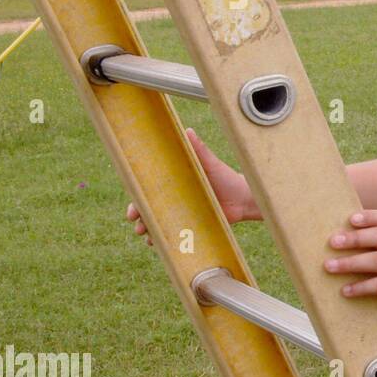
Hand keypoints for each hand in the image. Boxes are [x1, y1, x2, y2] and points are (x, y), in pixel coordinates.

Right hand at [126, 127, 253, 244]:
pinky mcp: (192, 226)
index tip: (132, 210)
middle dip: (140, 219)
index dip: (137, 200)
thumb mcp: (210, 163)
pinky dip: (166, 241)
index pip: (148, 192)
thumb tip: (188, 131)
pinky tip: (161, 246)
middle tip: (138, 225)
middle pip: (149, 210)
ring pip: (159, 224)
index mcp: (173, 183)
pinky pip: (175, 235)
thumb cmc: (226, 177)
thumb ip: (199, 149)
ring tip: (149, 238)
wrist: (244, 198)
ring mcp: (182, 214)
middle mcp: (174, 199)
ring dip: (150, 231)